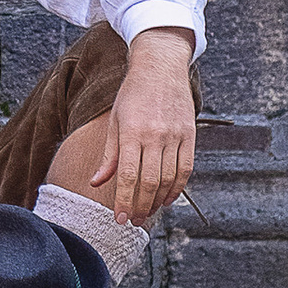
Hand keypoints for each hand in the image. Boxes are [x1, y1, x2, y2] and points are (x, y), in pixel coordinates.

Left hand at [78, 30, 196, 226]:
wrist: (160, 67)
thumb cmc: (132, 94)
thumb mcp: (115, 121)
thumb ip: (109, 154)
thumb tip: (97, 182)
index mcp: (132, 131)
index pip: (128, 176)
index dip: (124, 201)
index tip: (120, 218)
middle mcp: (155, 135)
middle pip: (149, 182)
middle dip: (140, 206)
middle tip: (133, 221)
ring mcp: (175, 135)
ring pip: (168, 179)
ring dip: (158, 201)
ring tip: (148, 213)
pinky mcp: (190, 135)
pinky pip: (185, 169)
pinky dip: (177, 188)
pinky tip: (167, 198)